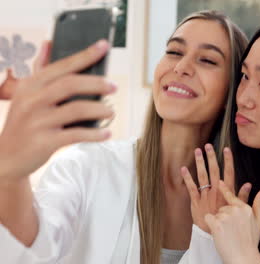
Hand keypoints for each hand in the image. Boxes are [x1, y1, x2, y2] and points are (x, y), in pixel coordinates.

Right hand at [0, 39, 115, 186]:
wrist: (7, 157)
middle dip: (97, 83)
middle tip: (114, 86)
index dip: (85, 55)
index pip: (62, 65)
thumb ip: (40, 70)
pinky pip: (76, 135)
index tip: (104, 45)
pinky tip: (106, 133)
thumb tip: (49, 43)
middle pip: (70, 85)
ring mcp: (37, 122)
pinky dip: (95, 134)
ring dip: (100, 109)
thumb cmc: (24, 122)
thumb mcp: (26, 94)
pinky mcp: (44, 142)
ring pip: (76, 109)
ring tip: (111, 111)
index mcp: (31, 85)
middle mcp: (32, 100)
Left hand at [181, 144, 251, 232]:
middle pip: (214, 171)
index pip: (229, 173)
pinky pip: (191, 188)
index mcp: (227, 193)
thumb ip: (243, 196)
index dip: (228, 160)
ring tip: (197, 151)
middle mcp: (216, 192)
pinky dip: (187, 178)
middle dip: (211, 157)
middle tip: (208, 145)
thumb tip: (249, 184)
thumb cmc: (229, 224)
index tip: (226, 149)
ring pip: (202, 176)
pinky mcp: (196, 202)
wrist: (216, 236)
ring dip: (199, 162)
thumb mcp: (240, 211)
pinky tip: (183, 168)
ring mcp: (205, 196)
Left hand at [205, 181, 259, 263]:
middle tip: (231, 231)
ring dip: (218, 223)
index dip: (224, 189)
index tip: (219, 182)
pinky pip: (208, 218)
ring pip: (215, 214)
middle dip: (223, 217)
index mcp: (245, 208)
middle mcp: (236, 210)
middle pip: (222, 208)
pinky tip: (218, 234)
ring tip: (227, 234)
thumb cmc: (251, 241)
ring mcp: (226, 216)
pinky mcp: (217, 223)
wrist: (243, 257)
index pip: (232, 196)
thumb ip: (259, 204)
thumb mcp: (259, 221)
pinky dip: (210, 226)